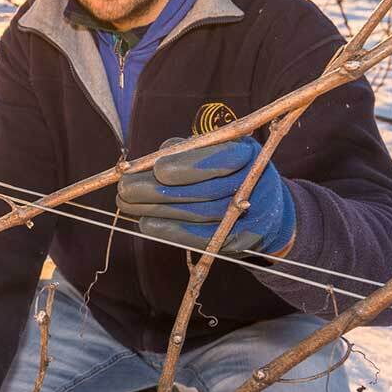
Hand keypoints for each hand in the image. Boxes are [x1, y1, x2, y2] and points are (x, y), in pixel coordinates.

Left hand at [117, 135, 296, 255]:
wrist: (267, 207)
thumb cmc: (229, 170)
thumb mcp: (214, 149)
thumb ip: (187, 150)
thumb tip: (153, 158)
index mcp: (247, 155)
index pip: (219, 160)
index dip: (187, 166)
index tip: (156, 169)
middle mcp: (252, 186)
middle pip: (203, 191)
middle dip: (159, 190)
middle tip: (124, 188)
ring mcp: (248, 217)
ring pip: (198, 215)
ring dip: (157, 210)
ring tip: (126, 204)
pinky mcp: (237, 242)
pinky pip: (200, 238)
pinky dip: (171, 231)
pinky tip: (147, 224)